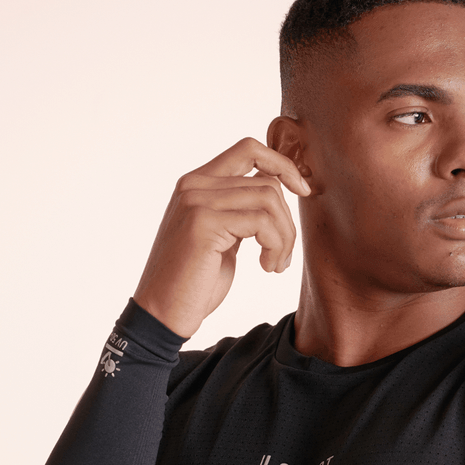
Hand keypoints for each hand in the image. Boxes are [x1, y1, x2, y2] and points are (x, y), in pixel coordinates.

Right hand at [134, 137, 310, 338]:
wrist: (161, 315)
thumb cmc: (193, 283)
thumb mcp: (221, 238)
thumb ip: (239, 210)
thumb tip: (273, 191)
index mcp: (196, 184)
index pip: (249, 149)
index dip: (282, 164)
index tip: (303, 190)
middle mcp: (194, 185)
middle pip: (267, 182)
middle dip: (287, 222)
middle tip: (282, 257)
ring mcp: (197, 201)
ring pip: (269, 199)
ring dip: (284, 237)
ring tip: (275, 264)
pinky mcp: (204, 224)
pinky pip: (262, 222)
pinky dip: (275, 246)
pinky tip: (267, 267)